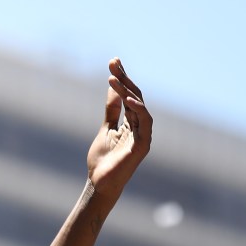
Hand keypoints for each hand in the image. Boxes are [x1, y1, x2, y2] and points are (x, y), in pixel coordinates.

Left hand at [85, 58, 151, 198]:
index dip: (122, 78)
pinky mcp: (143, 145)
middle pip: (135, 97)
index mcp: (132, 122)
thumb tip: (112, 87)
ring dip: (127, 91)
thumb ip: (112, 109)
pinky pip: (144, 122)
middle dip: (124, 79)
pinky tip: (126, 98)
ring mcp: (144, 135)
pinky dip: (137, 109)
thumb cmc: (103, 160)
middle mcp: (141, 127)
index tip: (114, 61)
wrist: (100, 183)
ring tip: (113, 78)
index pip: (129, 95)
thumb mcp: (106, 128)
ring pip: (140, 106)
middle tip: (113, 63)